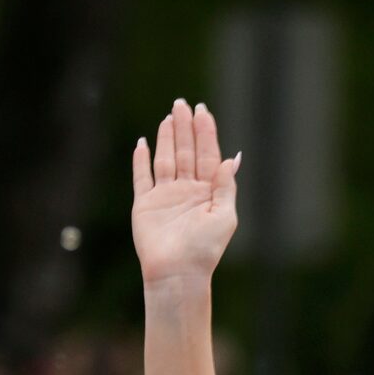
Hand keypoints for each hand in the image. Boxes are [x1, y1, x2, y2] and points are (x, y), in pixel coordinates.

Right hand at [130, 99, 241, 288]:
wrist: (178, 271)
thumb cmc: (205, 249)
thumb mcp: (225, 216)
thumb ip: (225, 186)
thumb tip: (232, 158)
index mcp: (208, 193)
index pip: (207, 156)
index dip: (206, 133)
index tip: (204, 111)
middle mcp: (187, 191)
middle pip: (186, 152)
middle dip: (186, 128)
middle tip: (183, 103)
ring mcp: (165, 196)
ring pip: (165, 159)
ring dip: (166, 138)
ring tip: (170, 117)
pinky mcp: (144, 204)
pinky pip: (141, 177)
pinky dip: (140, 160)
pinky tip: (143, 143)